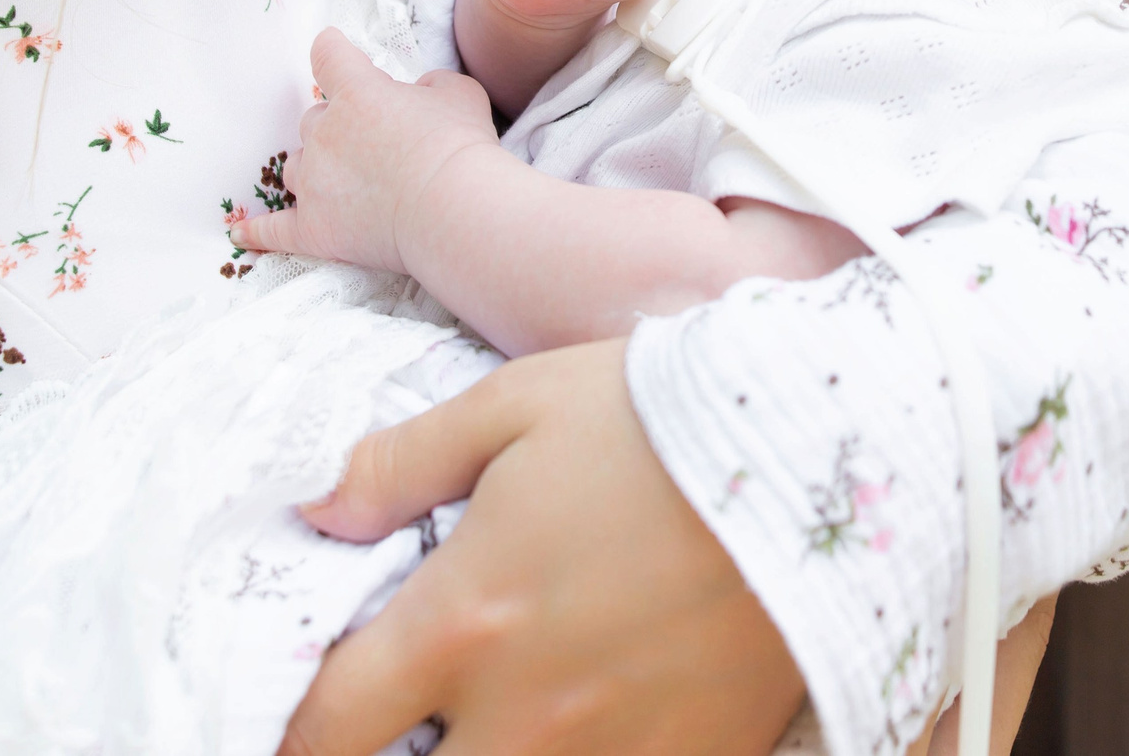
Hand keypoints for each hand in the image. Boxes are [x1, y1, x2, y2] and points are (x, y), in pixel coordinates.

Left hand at [239, 29, 499, 273]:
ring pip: (297, 167)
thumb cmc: (459, 148)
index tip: (335, 51)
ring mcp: (314, 183)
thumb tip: (419, 94)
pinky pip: (274, 229)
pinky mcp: (313, 228)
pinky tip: (241, 233)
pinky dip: (257, 231)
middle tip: (378, 144)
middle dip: (339, 126)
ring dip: (315, 167)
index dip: (333, 52)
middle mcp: (325, 133)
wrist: (453, 210)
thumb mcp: (459, 94)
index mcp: (357, 93)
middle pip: (314, 119)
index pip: (328, 55)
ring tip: (343, 182)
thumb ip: (432, 86)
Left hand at [280, 340, 804, 755]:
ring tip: (495, 722)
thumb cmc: (666, 416)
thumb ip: (401, 463)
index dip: (296, 737)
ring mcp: (612, 753)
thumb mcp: (516, 406)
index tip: (303, 727)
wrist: (833, 448)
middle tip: (407, 721)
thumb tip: (319, 509)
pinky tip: (583, 724)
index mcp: (463, 623)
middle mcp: (524, 714)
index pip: (329, 728)